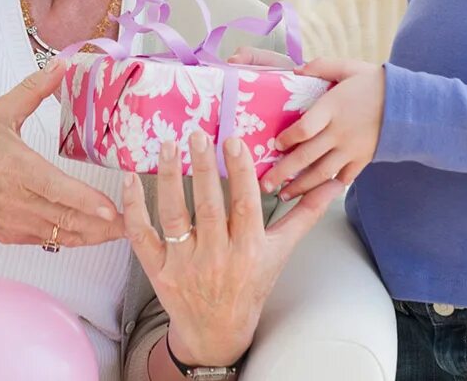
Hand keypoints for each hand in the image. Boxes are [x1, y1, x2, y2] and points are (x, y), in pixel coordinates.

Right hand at [0, 60, 123, 246]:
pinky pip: (48, 240)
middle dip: (104, 226)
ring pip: (61, 235)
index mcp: (18, 170)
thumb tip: (60, 65)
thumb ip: (34, 90)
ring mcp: (15, 223)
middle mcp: (18, 201)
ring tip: (122, 231)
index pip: (57, 190)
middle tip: (135, 223)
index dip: (86, 202)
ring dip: (93, 236)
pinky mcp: (11, 235)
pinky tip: (92, 233)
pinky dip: (72, 238)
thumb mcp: (0, 113)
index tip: (112, 209)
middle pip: (67, 220)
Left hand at [122, 130, 342, 367]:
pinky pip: (142, 235)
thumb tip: (335, 183)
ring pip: (174, 216)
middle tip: (196, 134)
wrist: (217, 331)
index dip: (240, 171)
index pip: (245, 204)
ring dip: (168, 179)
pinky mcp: (158, 270)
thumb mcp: (280, 252)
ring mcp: (185, 264)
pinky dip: (134, 207)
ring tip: (167, 146)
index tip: (232, 140)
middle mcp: (218, 257)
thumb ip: (305, 215)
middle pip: (208, 206)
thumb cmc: (251, 285)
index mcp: (250, 249)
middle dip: (202, 168)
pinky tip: (131, 178)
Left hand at [260, 58, 384, 199]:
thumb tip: (296, 70)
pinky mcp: (362, 160)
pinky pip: (342, 179)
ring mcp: (351, 150)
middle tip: (265, 184)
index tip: (274, 145)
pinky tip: (313, 196)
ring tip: (283, 195)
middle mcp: (339, 132)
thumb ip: (321, 66)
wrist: (409, 104)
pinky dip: (327, 189)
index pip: (304, 129)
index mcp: (332, 108)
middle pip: (306, 156)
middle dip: (283, 172)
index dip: (287, 139)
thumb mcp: (348, 67)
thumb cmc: (375, 83)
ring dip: (300, 186)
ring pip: (321, 173)